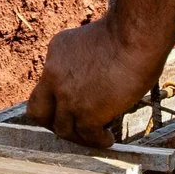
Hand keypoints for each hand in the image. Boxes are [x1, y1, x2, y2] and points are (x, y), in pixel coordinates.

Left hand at [25, 18, 159, 147]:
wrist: (136, 35)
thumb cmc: (129, 33)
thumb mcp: (91, 41)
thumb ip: (83, 61)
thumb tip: (95, 81)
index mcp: (56, 53)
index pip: (44, 85)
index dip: (55, 99)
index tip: (70, 105)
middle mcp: (54, 75)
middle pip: (38, 112)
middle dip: (53, 123)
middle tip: (74, 126)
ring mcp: (68, 96)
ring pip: (62, 129)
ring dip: (79, 136)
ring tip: (97, 136)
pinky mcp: (86, 112)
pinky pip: (88, 136)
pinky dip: (98, 141)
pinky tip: (109, 139)